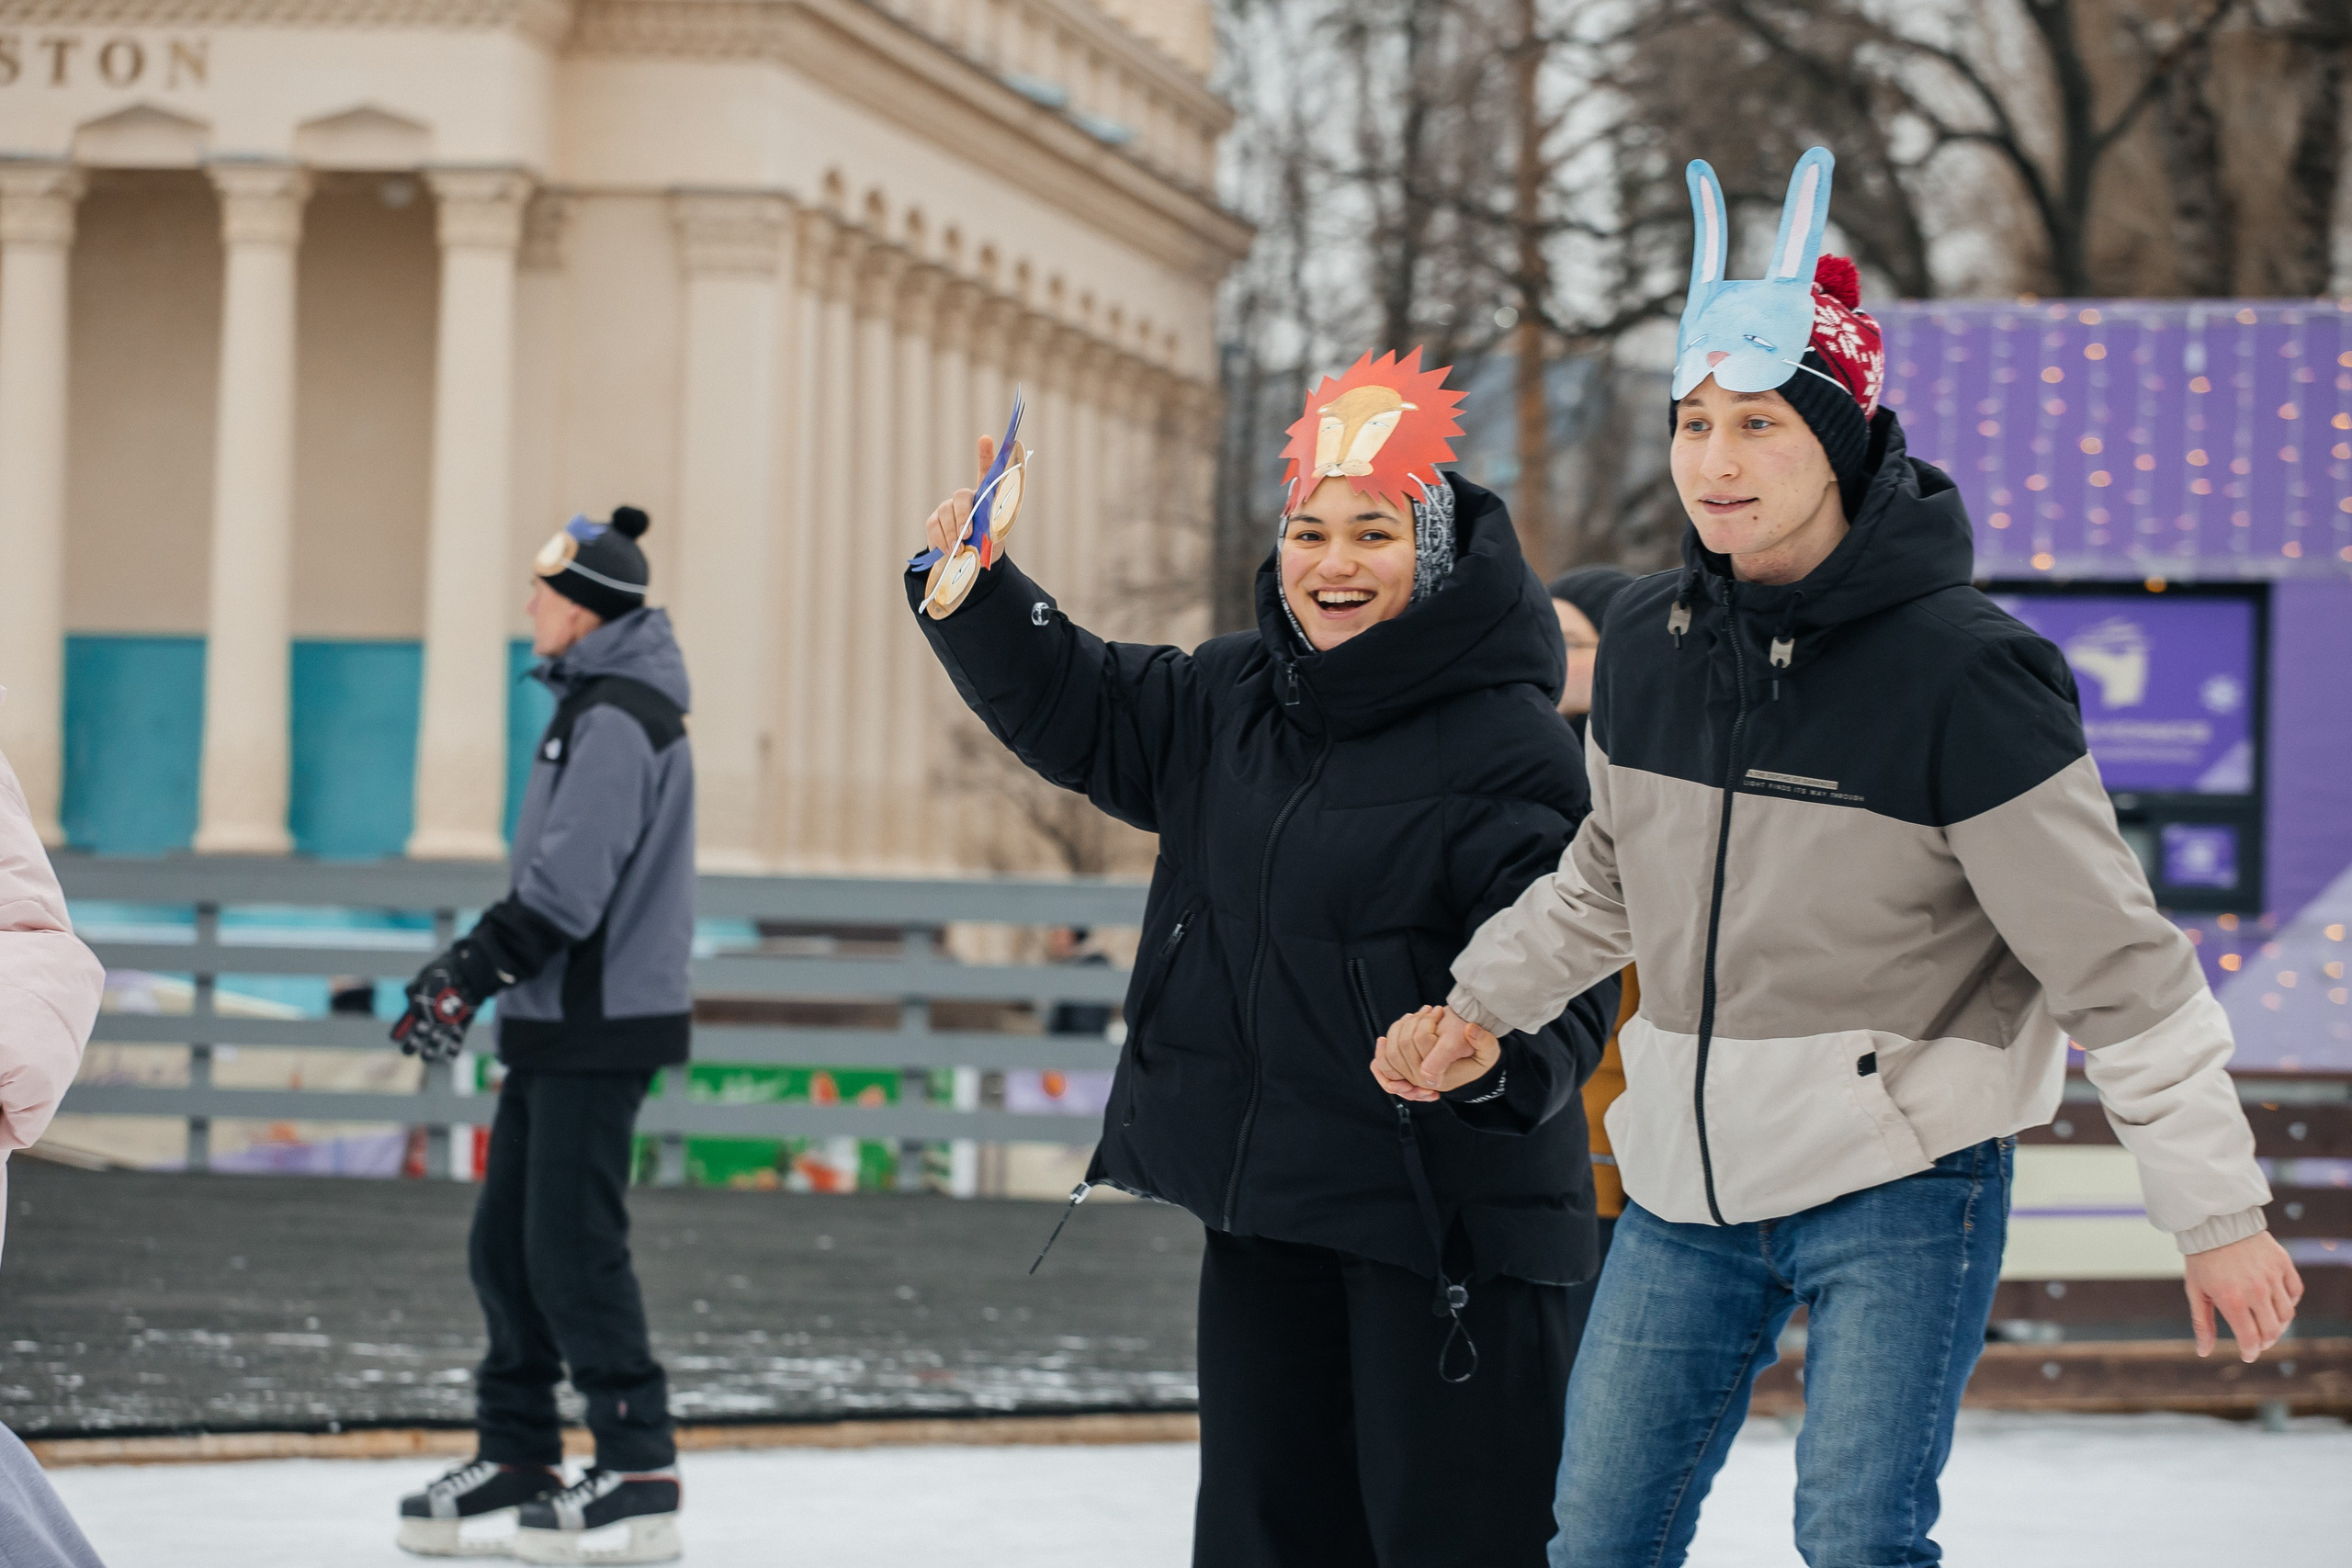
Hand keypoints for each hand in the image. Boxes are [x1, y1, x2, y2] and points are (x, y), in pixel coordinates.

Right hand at [390, 949, 485, 1063]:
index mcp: (418, 1008)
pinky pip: (456, 1042)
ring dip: (430, 1050)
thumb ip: (418, 986)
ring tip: (428, 1055)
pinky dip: (453, 1050)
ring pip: (434, 1042)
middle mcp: (429, 1019)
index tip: (396, 1038)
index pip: (403, 1024)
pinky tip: (449, 1056)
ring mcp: (445, 1024)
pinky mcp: (461, 1027)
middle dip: (411, 1045)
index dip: (399, 1032)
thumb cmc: (446, 972)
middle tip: (410, 1048)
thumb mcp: (428, 975)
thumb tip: (410, 998)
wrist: (470, 972)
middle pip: (416, 1038)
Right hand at [920, 435, 997, 557]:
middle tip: (967, 535)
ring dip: (952, 534)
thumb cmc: (987, 546)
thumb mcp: (995, 537)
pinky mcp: (934, 522)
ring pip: (945, 514)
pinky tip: (949, 551)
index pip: (986, 473)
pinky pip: (934, 527)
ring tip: (959, 550)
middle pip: (960, 497)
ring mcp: (947, 509)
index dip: (985, 455)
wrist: (970, 563)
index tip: (985, 439)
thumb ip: (988, 530)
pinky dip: (941, 541)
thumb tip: (975, 533)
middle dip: (962, 516)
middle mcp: (964, 499)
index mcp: (984, 498)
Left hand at [1371, 1006, 1499, 1101]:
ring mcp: (1409, 1076)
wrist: (1470, 1058)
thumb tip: (1469, 1030)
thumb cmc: (1479, 1053)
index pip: (1421, 1040)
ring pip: (1391, 1047)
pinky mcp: (1402, 1070)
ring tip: (1421, 1015)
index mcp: (1440, 1077)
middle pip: (1403, 1043)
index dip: (1426, 1023)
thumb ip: (1483, 1041)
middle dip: (1416, 1021)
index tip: (1437, 1010)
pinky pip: (1384, 1058)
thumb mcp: (1489, 1050)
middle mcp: (1421, 1080)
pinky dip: (1390, 1036)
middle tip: (1432, 1010)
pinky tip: (1405, 1022)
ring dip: (1403, 1025)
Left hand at [2183, 1230, 2302, 1362]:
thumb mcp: (2195, 1290)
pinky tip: (2278, 1304)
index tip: (2248, 1354)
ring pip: (2286, 1314)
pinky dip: (2290, 1302)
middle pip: (2272, 1330)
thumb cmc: (2202, 1259)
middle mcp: (2255, 1290)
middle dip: (2265, 1342)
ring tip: (2267, 1325)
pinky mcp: (2283, 1263)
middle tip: (2258, 1342)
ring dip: (2279, 1325)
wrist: (2215, 1223)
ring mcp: (2272, 1276)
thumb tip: (2203, 1352)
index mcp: (2232, 1299)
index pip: (2251, 1338)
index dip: (2251, 1351)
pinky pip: (2295, 1291)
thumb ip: (2202, 1323)